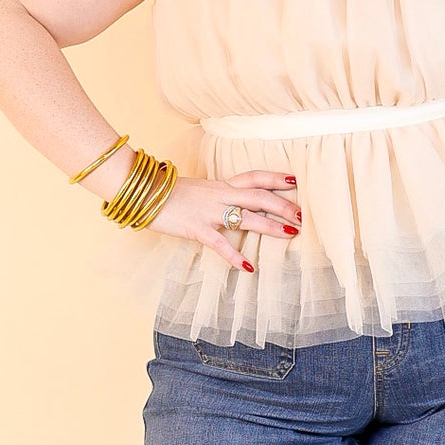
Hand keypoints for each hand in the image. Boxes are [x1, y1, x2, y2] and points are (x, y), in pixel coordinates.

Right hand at [148, 169, 301, 269]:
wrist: (143, 193)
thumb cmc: (168, 194)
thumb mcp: (198, 190)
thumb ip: (215, 196)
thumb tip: (229, 205)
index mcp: (220, 185)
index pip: (254, 177)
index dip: (275, 178)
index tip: (294, 181)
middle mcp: (219, 194)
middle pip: (258, 196)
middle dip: (283, 205)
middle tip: (302, 216)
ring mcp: (209, 211)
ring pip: (246, 217)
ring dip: (270, 226)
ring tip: (290, 234)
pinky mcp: (197, 228)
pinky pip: (220, 243)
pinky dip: (235, 256)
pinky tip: (248, 267)